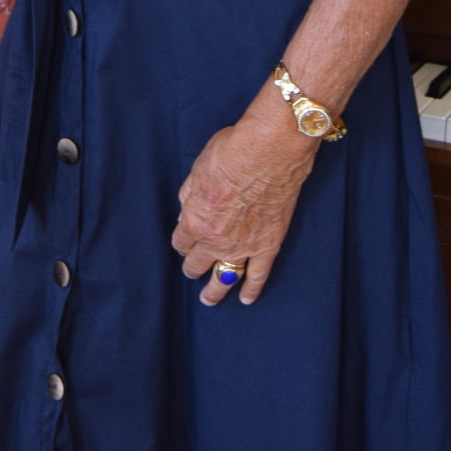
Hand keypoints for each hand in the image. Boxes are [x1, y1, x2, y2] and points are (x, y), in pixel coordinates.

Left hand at [171, 109, 314, 306]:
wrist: (269, 152)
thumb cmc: (233, 152)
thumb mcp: (198, 170)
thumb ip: (190, 195)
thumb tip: (187, 210)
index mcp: (195, 220)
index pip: (181, 241)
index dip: (181, 241)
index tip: (183, 240)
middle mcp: (216, 240)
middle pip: (198, 263)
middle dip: (193, 267)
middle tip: (192, 272)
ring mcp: (243, 246)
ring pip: (225, 276)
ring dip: (215, 290)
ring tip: (209, 299)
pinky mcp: (268, 246)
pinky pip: (258, 275)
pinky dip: (252, 289)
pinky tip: (246, 299)